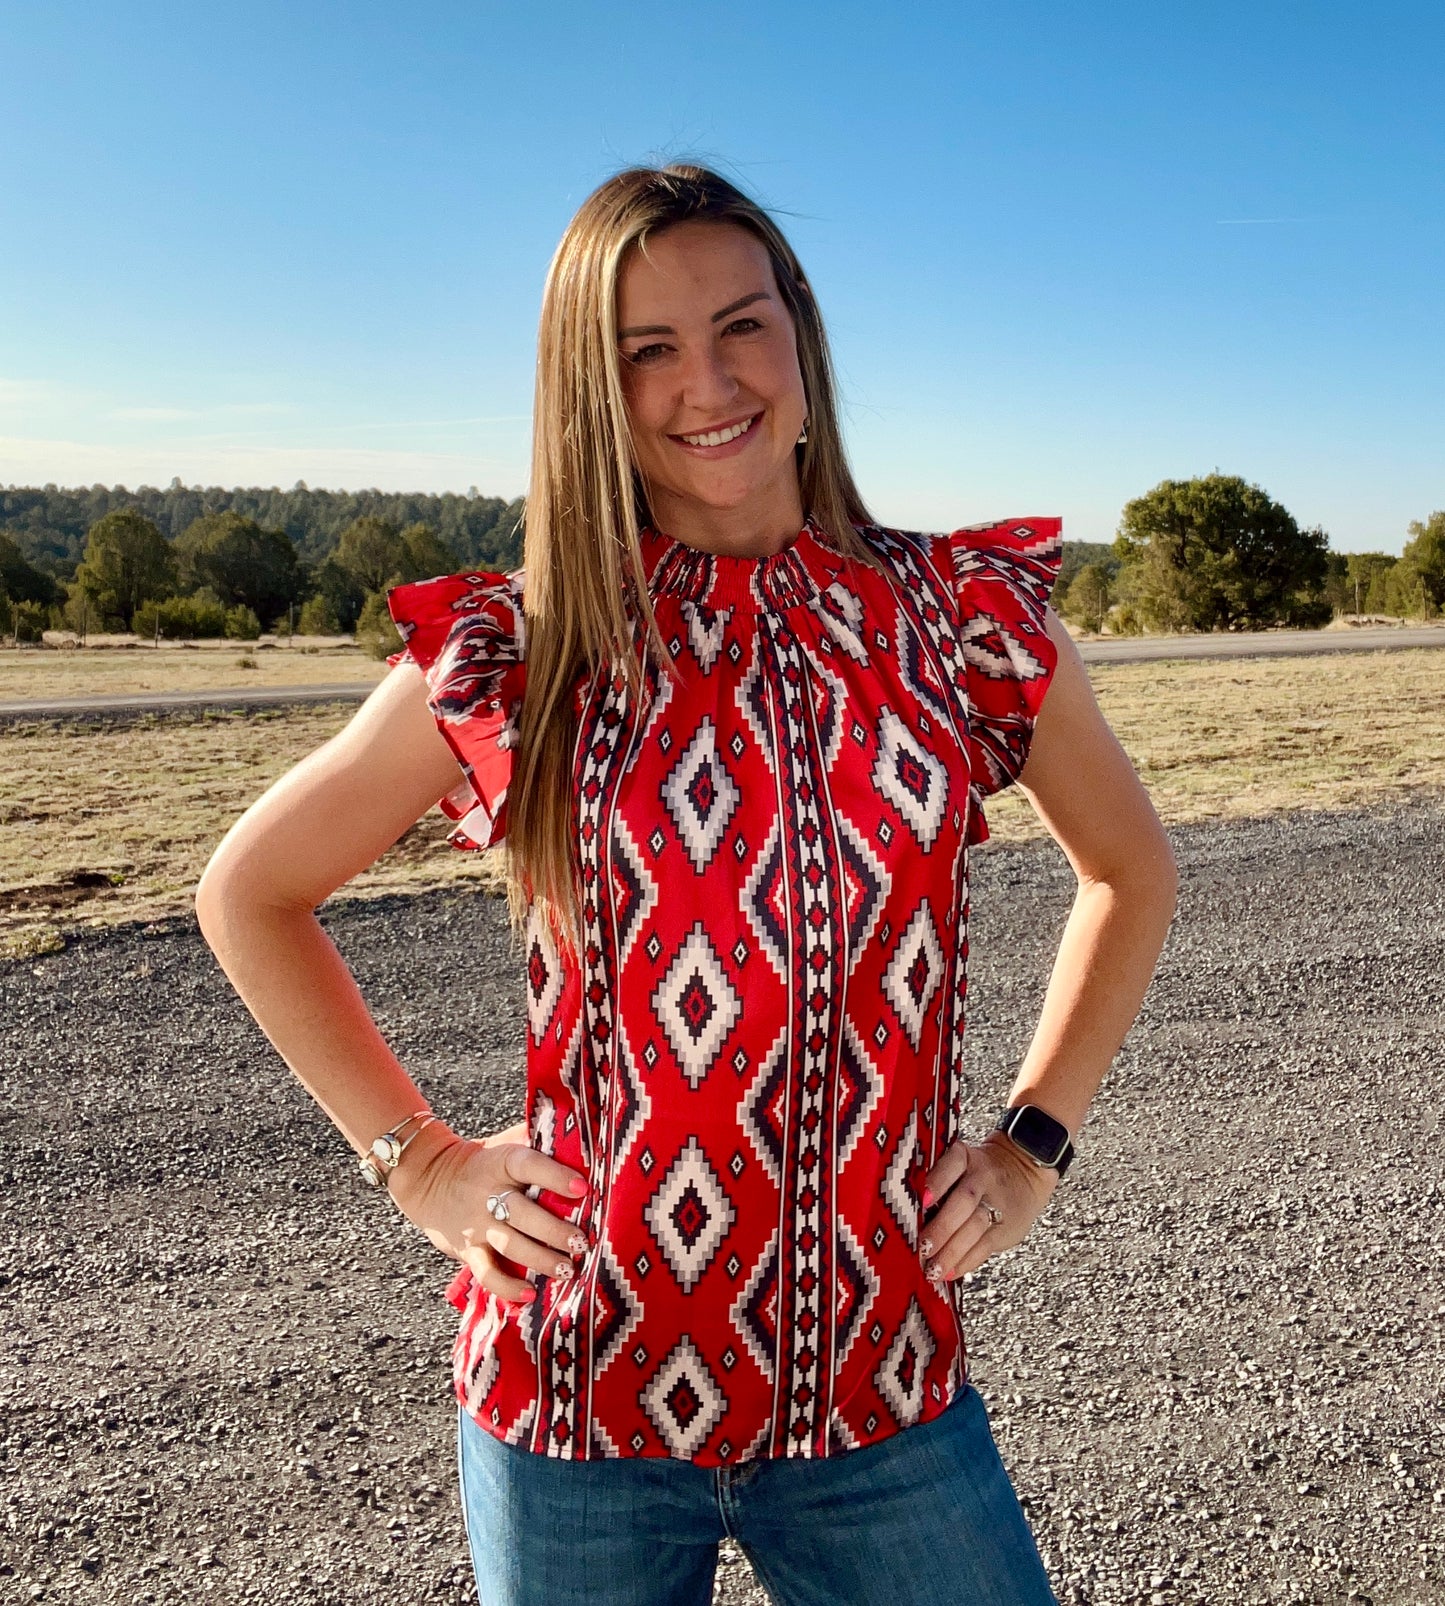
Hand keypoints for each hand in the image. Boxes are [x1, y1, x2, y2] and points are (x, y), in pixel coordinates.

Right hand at [387, 1120, 590, 1304]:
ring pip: (510, 1245)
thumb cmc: (483, 1161)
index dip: (555, 1176)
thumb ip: (537, 1138)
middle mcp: (488, 1193)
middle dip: (555, 1231)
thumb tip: (577, 1135)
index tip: (582, 1188)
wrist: (429, 1178)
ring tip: (567, 1269)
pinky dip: (507, 1287)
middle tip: (581, 1242)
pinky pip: (487, 1273)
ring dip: (541, 1259)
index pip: (529, 1166)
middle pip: (523, 1213)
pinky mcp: (468, 1250)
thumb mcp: (505, 1143)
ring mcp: (477, 1225)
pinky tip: (530, 1293)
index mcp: (502, 1162)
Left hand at [919, 1132, 1058, 1281]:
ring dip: (952, 1251)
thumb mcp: (961, 1163)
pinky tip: (950, 1272)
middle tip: (923, 1248)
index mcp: (965, 1158)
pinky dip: (966, 1262)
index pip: (951, 1165)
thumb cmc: (977, 1172)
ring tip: (933, 1269)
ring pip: (974, 1227)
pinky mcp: (1005, 1228)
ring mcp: (996, 1203)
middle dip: (942, 1228)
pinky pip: (985, 1246)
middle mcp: (982, 1178)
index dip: (937, 1182)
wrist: (1024, 1172)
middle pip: (963, 1202)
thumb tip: (906, 1212)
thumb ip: (938, 1181)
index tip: (922, 1201)